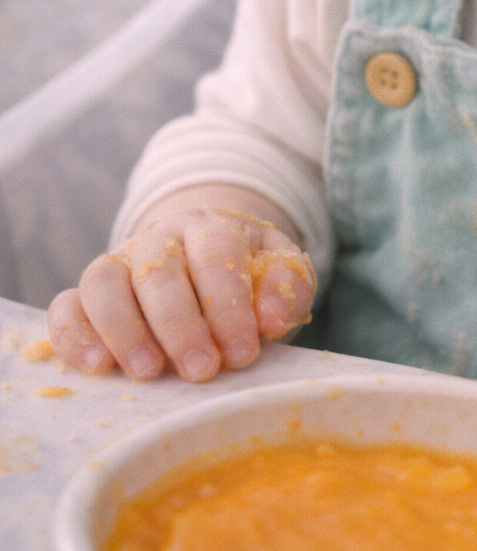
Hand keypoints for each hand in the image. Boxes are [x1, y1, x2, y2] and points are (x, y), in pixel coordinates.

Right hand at [48, 201, 315, 382]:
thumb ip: (286, 288)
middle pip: (159, 271)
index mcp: (208, 227)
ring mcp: (117, 263)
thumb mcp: (278, 272)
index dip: (227, 305)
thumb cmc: (246, 277)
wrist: (203, 259)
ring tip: (147, 373)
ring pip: (104, 282)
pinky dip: (75, 335)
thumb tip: (271, 318)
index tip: (243, 353)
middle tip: (201, 370)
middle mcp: (157, 239)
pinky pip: (66, 306)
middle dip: (180, 324)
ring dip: (124, 329)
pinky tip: (97, 368)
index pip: (214, 255)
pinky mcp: (86, 295)